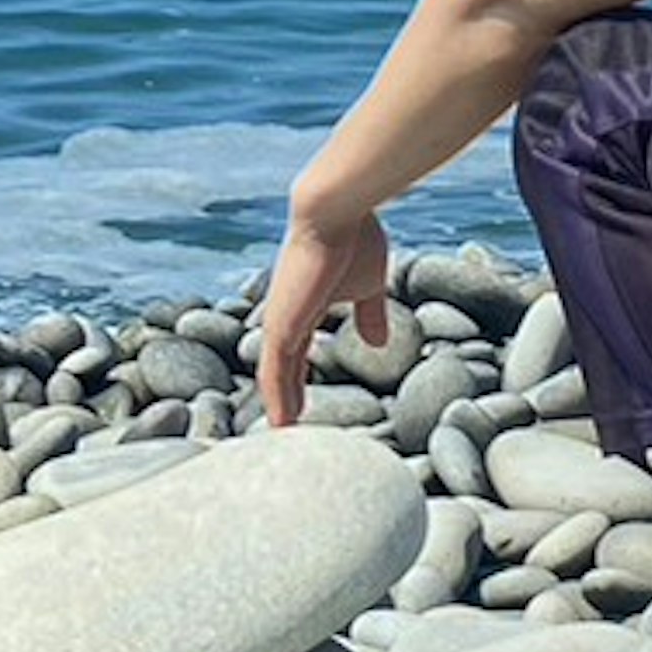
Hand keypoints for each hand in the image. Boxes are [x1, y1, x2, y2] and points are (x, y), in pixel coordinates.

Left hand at [254, 205, 392, 425]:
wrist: (335, 213)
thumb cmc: (354, 240)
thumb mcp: (369, 284)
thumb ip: (370, 312)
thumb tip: (377, 342)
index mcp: (303, 307)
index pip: (295, 353)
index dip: (296, 379)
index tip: (298, 403)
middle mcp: (284, 316)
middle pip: (280, 368)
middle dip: (284, 398)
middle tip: (286, 430)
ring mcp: (279, 322)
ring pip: (274, 376)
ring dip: (279, 407)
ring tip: (283, 438)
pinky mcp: (281, 326)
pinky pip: (274, 373)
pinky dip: (276, 400)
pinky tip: (280, 425)